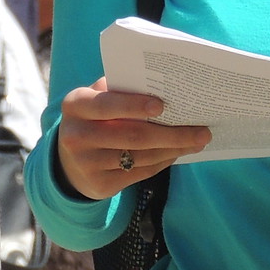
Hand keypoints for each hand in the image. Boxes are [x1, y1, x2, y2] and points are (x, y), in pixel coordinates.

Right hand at [56, 79, 211, 199]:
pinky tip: (177, 153)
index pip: (107, 104)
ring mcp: (86, 163)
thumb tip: (161, 85)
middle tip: (202, 131)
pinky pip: (140, 173)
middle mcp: (76, 135)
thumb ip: (118, 89)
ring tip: (197, 142)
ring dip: (173, 149)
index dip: (134, 105)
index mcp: (75, 105)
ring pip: (141, 156)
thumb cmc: (93, 119)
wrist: (68, 161)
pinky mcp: (99, 184)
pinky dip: (162, 162)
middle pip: (132, 135)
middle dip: (171, 133)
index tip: (163, 106)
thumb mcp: (95, 98)